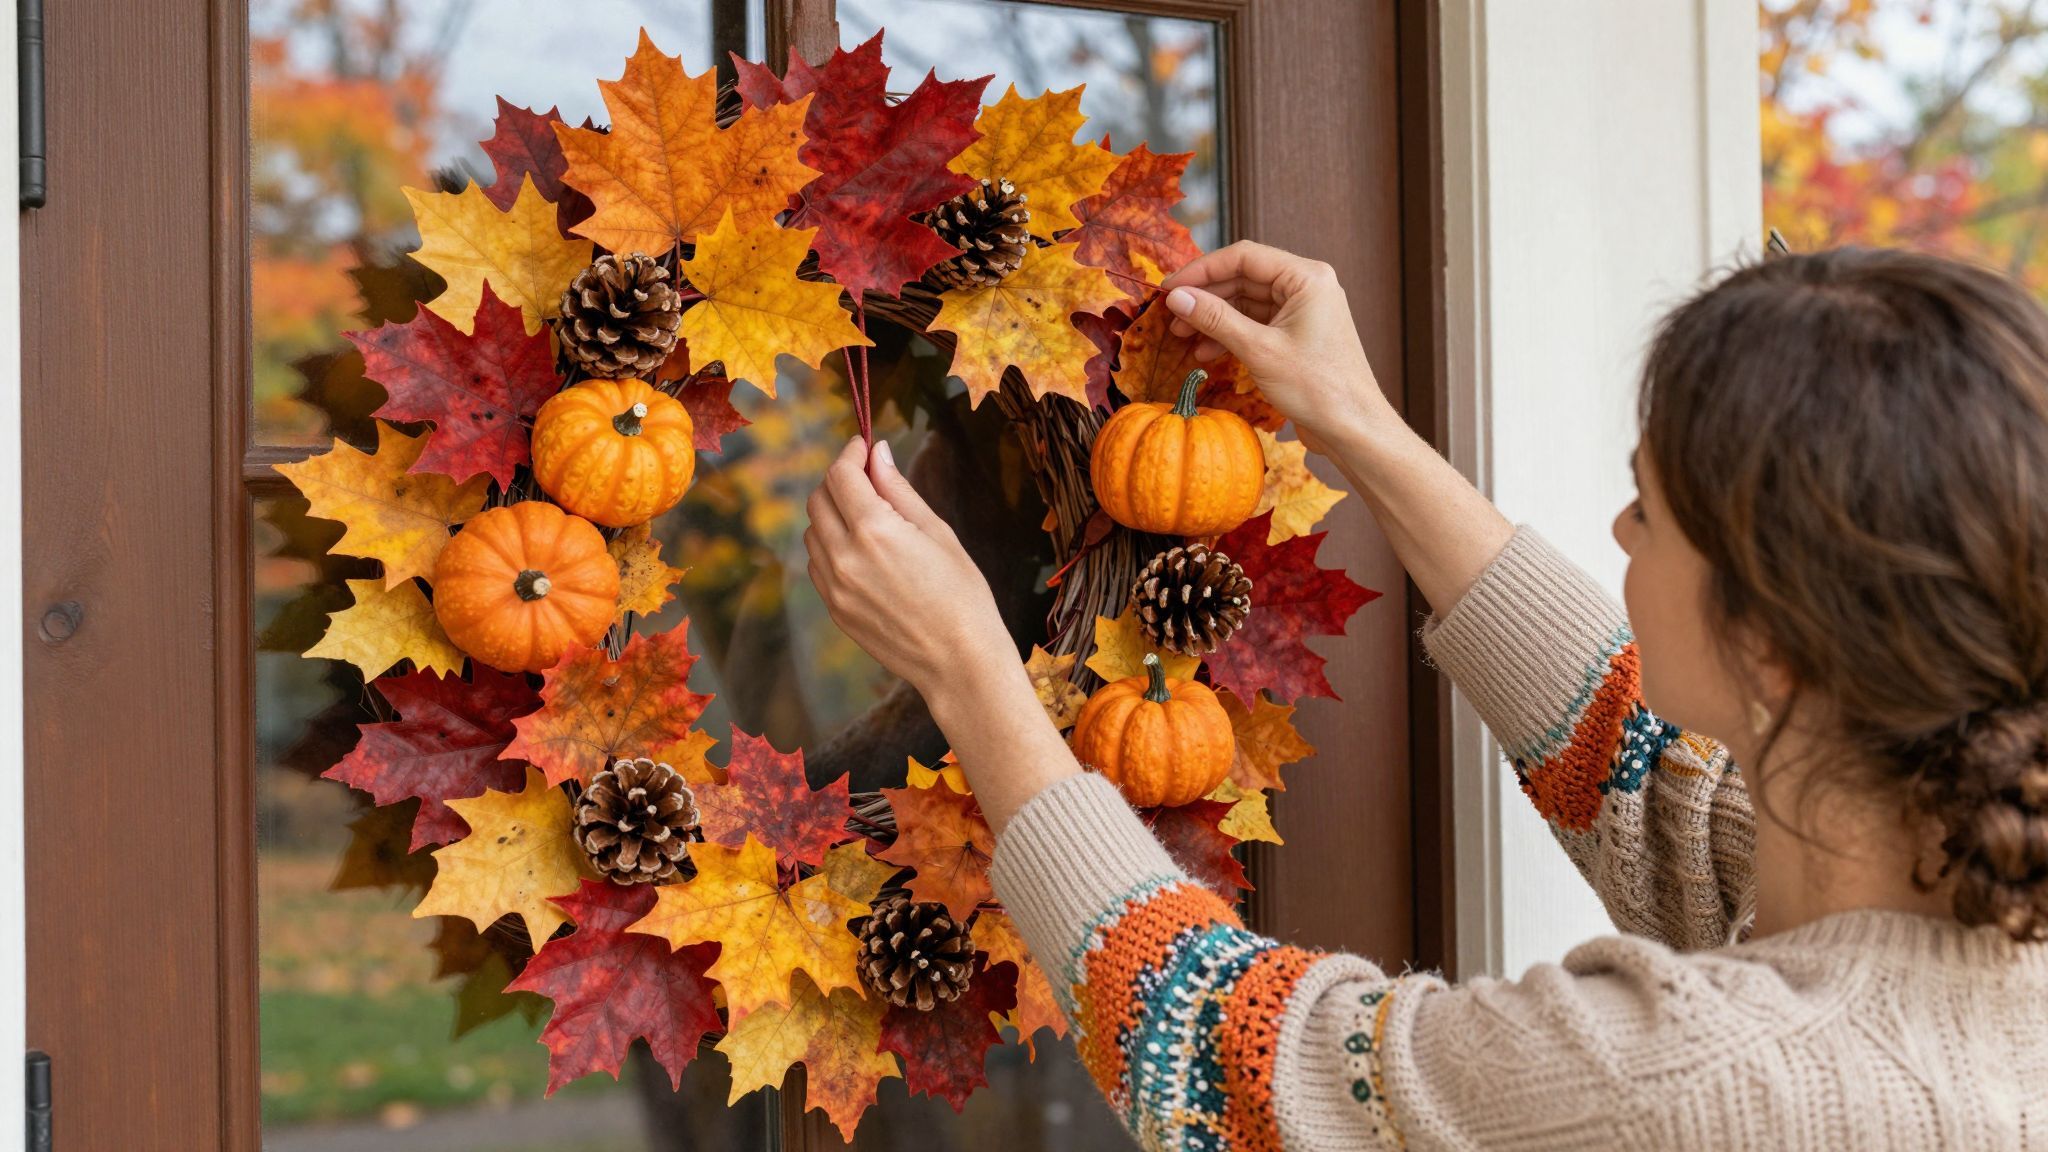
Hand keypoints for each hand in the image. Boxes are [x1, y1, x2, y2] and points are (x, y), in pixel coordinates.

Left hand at [805, 436, 1080, 831]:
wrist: (959, 662)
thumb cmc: (962, 595)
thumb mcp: (937, 533)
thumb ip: (899, 490)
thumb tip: (877, 453)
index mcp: (874, 530)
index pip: (840, 474)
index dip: (850, 453)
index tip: (864, 447)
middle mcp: (844, 556)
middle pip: (818, 498)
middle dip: (839, 480)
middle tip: (868, 479)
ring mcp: (834, 586)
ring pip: (813, 531)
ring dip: (832, 514)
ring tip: (869, 518)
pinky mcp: (834, 608)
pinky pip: (818, 563)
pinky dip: (831, 546)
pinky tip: (864, 552)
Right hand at [1160, 240, 1393, 453]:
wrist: (1353, 428)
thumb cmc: (1317, 388)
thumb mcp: (1258, 350)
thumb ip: (1216, 319)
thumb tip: (1177, 297)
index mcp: (1307, 277)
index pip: (1244, 256)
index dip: (1201, 270)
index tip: (1169, 288)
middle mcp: (1307, 287)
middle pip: (1244, 277)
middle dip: (1206, 297)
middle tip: (1171, 315)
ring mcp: (1304, 311)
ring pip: (1247, 303)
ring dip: (1215, 318)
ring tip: (1184, 337)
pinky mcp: (1298, 335)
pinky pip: (1257, 324)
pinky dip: (1231, 334)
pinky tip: (1207, 352)